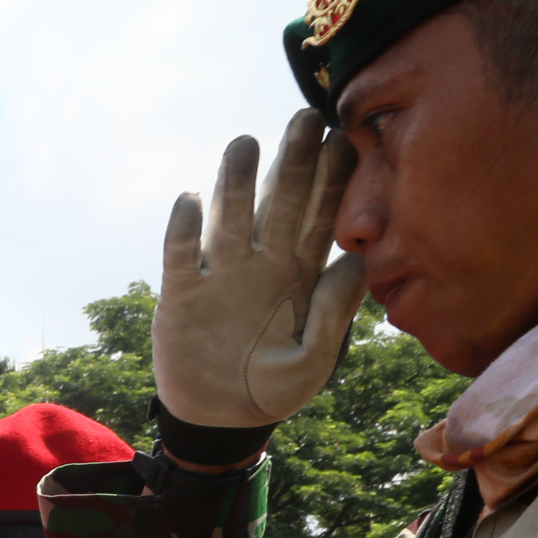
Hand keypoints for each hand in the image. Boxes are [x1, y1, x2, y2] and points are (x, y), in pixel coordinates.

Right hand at [153, 108, 366, 427]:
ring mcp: (220, 275)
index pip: (322, 215)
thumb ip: (334, 316)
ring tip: (245, 143)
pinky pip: (182, 256)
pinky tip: (190, 201)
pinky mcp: (182, 294)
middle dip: (293, 162)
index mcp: (300, 274)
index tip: (347, 138)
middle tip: (305, 118)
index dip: (334, 178)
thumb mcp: (312, 363)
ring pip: (230, 218)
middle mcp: (262, 263)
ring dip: (235, 182)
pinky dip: (184, 230)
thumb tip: (355, 261)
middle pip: (279, 203)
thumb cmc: (272, 390)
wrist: (219, 419)